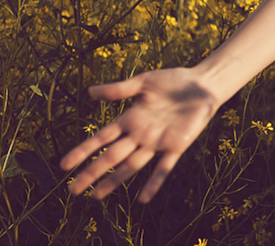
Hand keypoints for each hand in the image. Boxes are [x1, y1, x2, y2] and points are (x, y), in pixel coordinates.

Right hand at [60, 68, 219, 202]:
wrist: (203, 84)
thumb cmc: (174, 81)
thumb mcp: (143, 82)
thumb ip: (118, 89)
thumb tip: (88, 92)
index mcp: (130, 119)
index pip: (101, 138)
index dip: (83, 151)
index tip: (64, 165)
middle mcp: (140, 134)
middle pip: (111, 156)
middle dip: (92, 172)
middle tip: (73, 190)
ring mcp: (157, 142)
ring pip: (131, 165)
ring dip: (115, 180)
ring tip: (97, 196)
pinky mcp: (177, 146)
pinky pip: (163, 168)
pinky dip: (154, 183)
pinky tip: (143, 199)